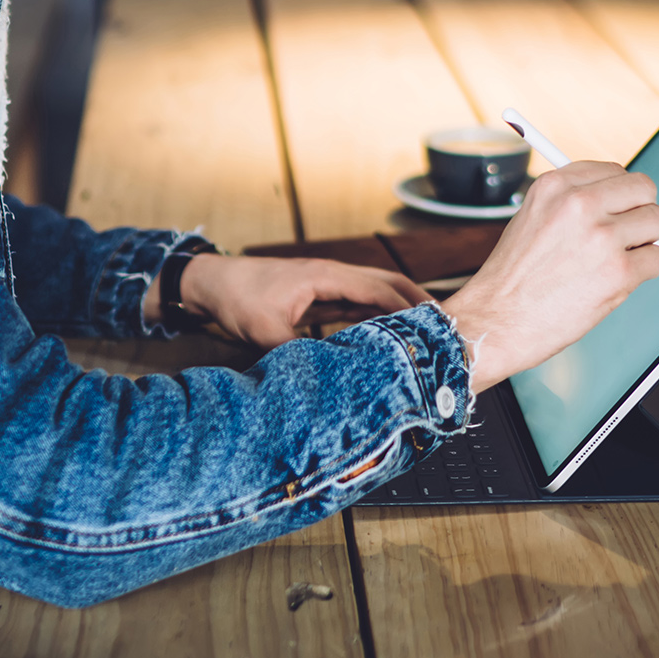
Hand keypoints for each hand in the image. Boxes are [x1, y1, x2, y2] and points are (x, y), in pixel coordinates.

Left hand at [145, 253, 432, 348]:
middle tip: (448, 330)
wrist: (210, 284)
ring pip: (375, 295)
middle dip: (418, 305)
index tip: (439, 326)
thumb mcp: (266, 332)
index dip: (413, 307)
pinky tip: (389, 338)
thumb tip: (327, 381)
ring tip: (427, 338)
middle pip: (387, 286)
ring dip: (400, 312)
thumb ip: (299, 354)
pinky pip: (357, 305)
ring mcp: (327, 285)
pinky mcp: (319, 297)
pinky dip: (377, 318)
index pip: (382, 289)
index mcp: (326, 276)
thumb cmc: (235, 298)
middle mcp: (332, 276)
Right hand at [445, 161, 658, 392]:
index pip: (614, 170)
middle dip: (639, 211)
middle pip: (643, 189)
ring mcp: (601, 236)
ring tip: (614, 259)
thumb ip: (571, 202)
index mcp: (554, 185)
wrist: (496, 319)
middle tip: (625, 232)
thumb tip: (615, 201)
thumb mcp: (531, 218)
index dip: (618, 193)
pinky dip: (642, 271)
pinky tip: (612, 280)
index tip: (615, 208)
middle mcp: (579, 204)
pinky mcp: (619, 271)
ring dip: (643, 241)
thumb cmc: (512, 276)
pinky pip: (656, 259)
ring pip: (657, 221)